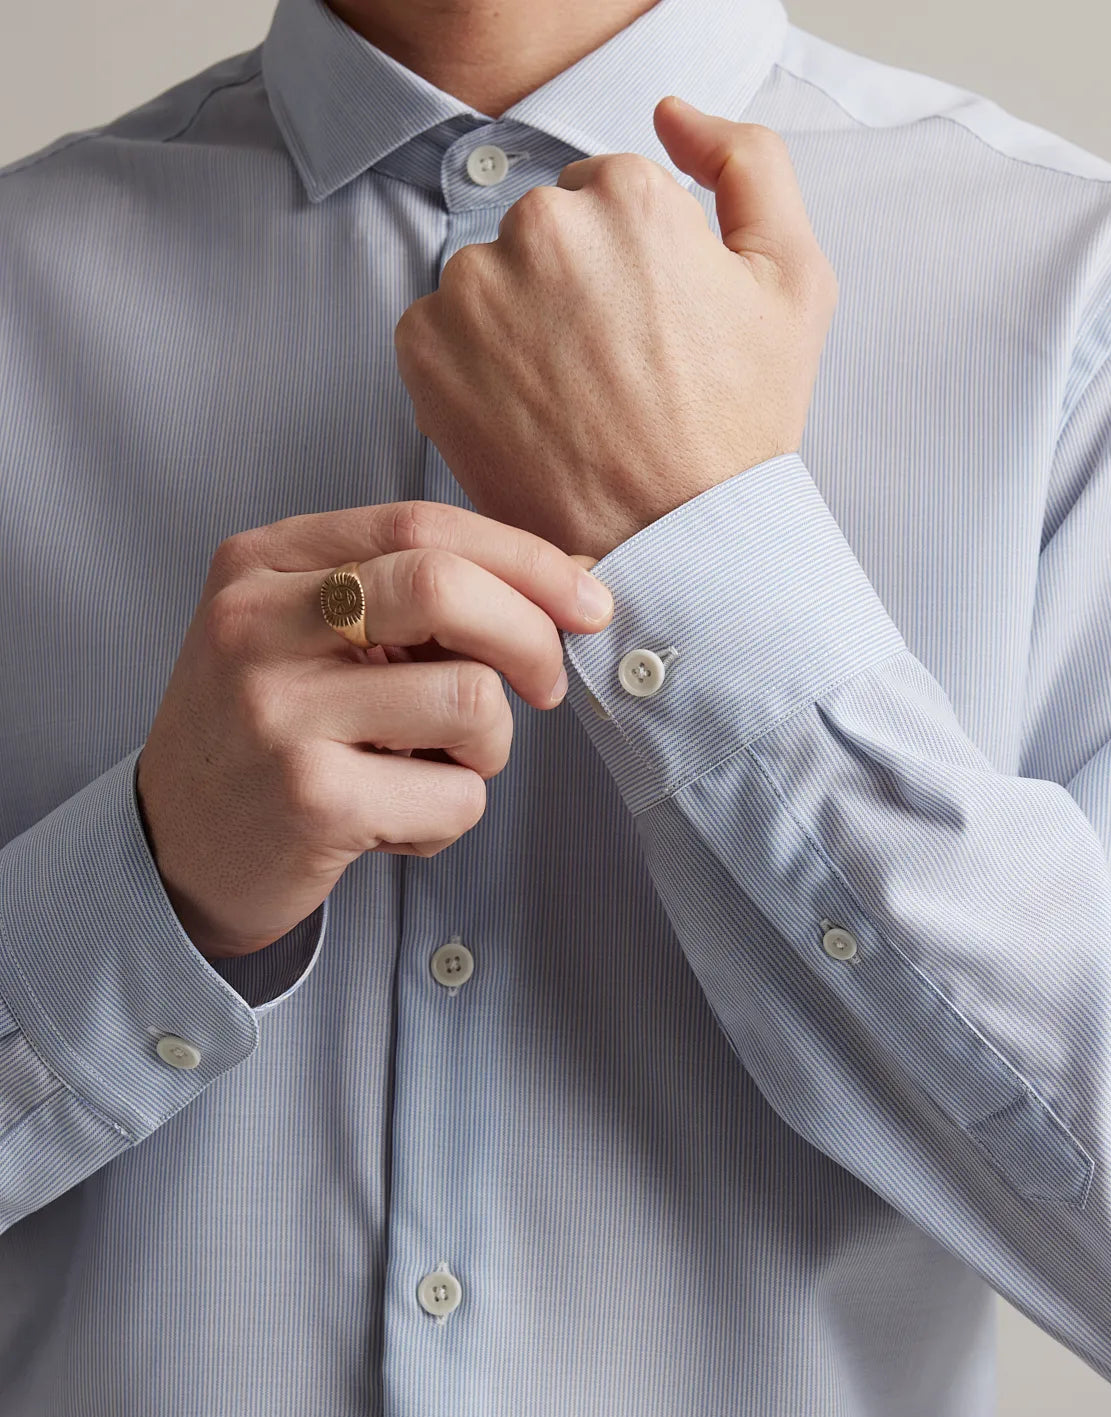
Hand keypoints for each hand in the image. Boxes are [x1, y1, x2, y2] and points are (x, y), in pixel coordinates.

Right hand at [135, 503, 613, 960]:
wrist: (173, 850)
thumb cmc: (271, 733)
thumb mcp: (313, 637)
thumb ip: (416, 597)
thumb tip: (572, 577)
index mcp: (263, 562)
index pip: (422, 524)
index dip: (527, 558)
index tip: (587, 600)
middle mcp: (258, 624)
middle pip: (446, 586)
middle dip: (532, 636)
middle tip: (546, 686)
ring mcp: (279, 713)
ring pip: (472, 700)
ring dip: (490, 747)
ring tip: (438, 766)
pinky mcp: (311, 800)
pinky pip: (458, 795)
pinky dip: (452, 816)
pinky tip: (398, 822)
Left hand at [393, 95, 837, 560]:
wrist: (672, 545)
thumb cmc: (738, 427)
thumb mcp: (795, 281)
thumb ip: (750, 163)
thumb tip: (672, 113)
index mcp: (629, 194)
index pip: (608, 196)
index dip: (634, 268)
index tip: (651, 334)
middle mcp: (541, 226)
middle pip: (544, 231)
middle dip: (573, 289)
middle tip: (615, 375)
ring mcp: (474, 289)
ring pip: (491, 279)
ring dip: (519, 324)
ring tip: (571, 401)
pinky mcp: (424, 350)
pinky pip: (439, 329)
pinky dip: (472, 367)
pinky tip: (525, 415)